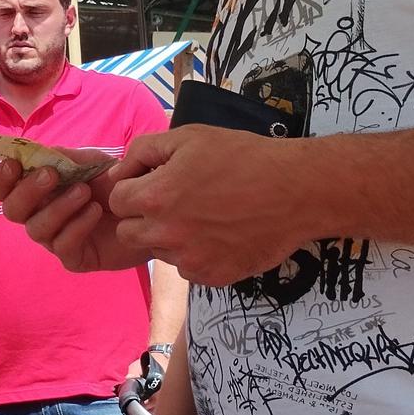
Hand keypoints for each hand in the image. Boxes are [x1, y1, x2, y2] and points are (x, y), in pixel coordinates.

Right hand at [0, 153, 149, 273]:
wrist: (148, 208)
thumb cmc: (113, 184)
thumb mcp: (91, 161)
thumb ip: (64, 157)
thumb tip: (39, 151)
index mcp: (36, 191)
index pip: (2, 189)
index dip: (0, 179)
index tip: (13, 165)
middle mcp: (39, 215)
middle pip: (12, 211)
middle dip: (27, 191)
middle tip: (51, 175)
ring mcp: (55, 239)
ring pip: (36, 229)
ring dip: (58, 207)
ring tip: (85, 192)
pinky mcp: (74, 258)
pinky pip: (63, 246)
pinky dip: (77, 225)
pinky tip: (96, 211)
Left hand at [105, 127, 313, 287]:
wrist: (297, 191)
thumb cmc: (243, 157)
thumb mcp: (189, 137)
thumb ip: (143, 151)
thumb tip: (119, 171)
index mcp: (155, 197)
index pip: (117, 201)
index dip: (133, 188)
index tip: (154, 182)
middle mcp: (166, 234)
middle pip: (128, 232)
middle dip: (142, 216)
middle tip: (174, 201)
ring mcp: (189, 260)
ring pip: (159, 251)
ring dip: (169, 236)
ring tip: (203, 215)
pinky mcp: (211, 277)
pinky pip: (186, 268)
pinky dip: (195, 254)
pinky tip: (219, 233)